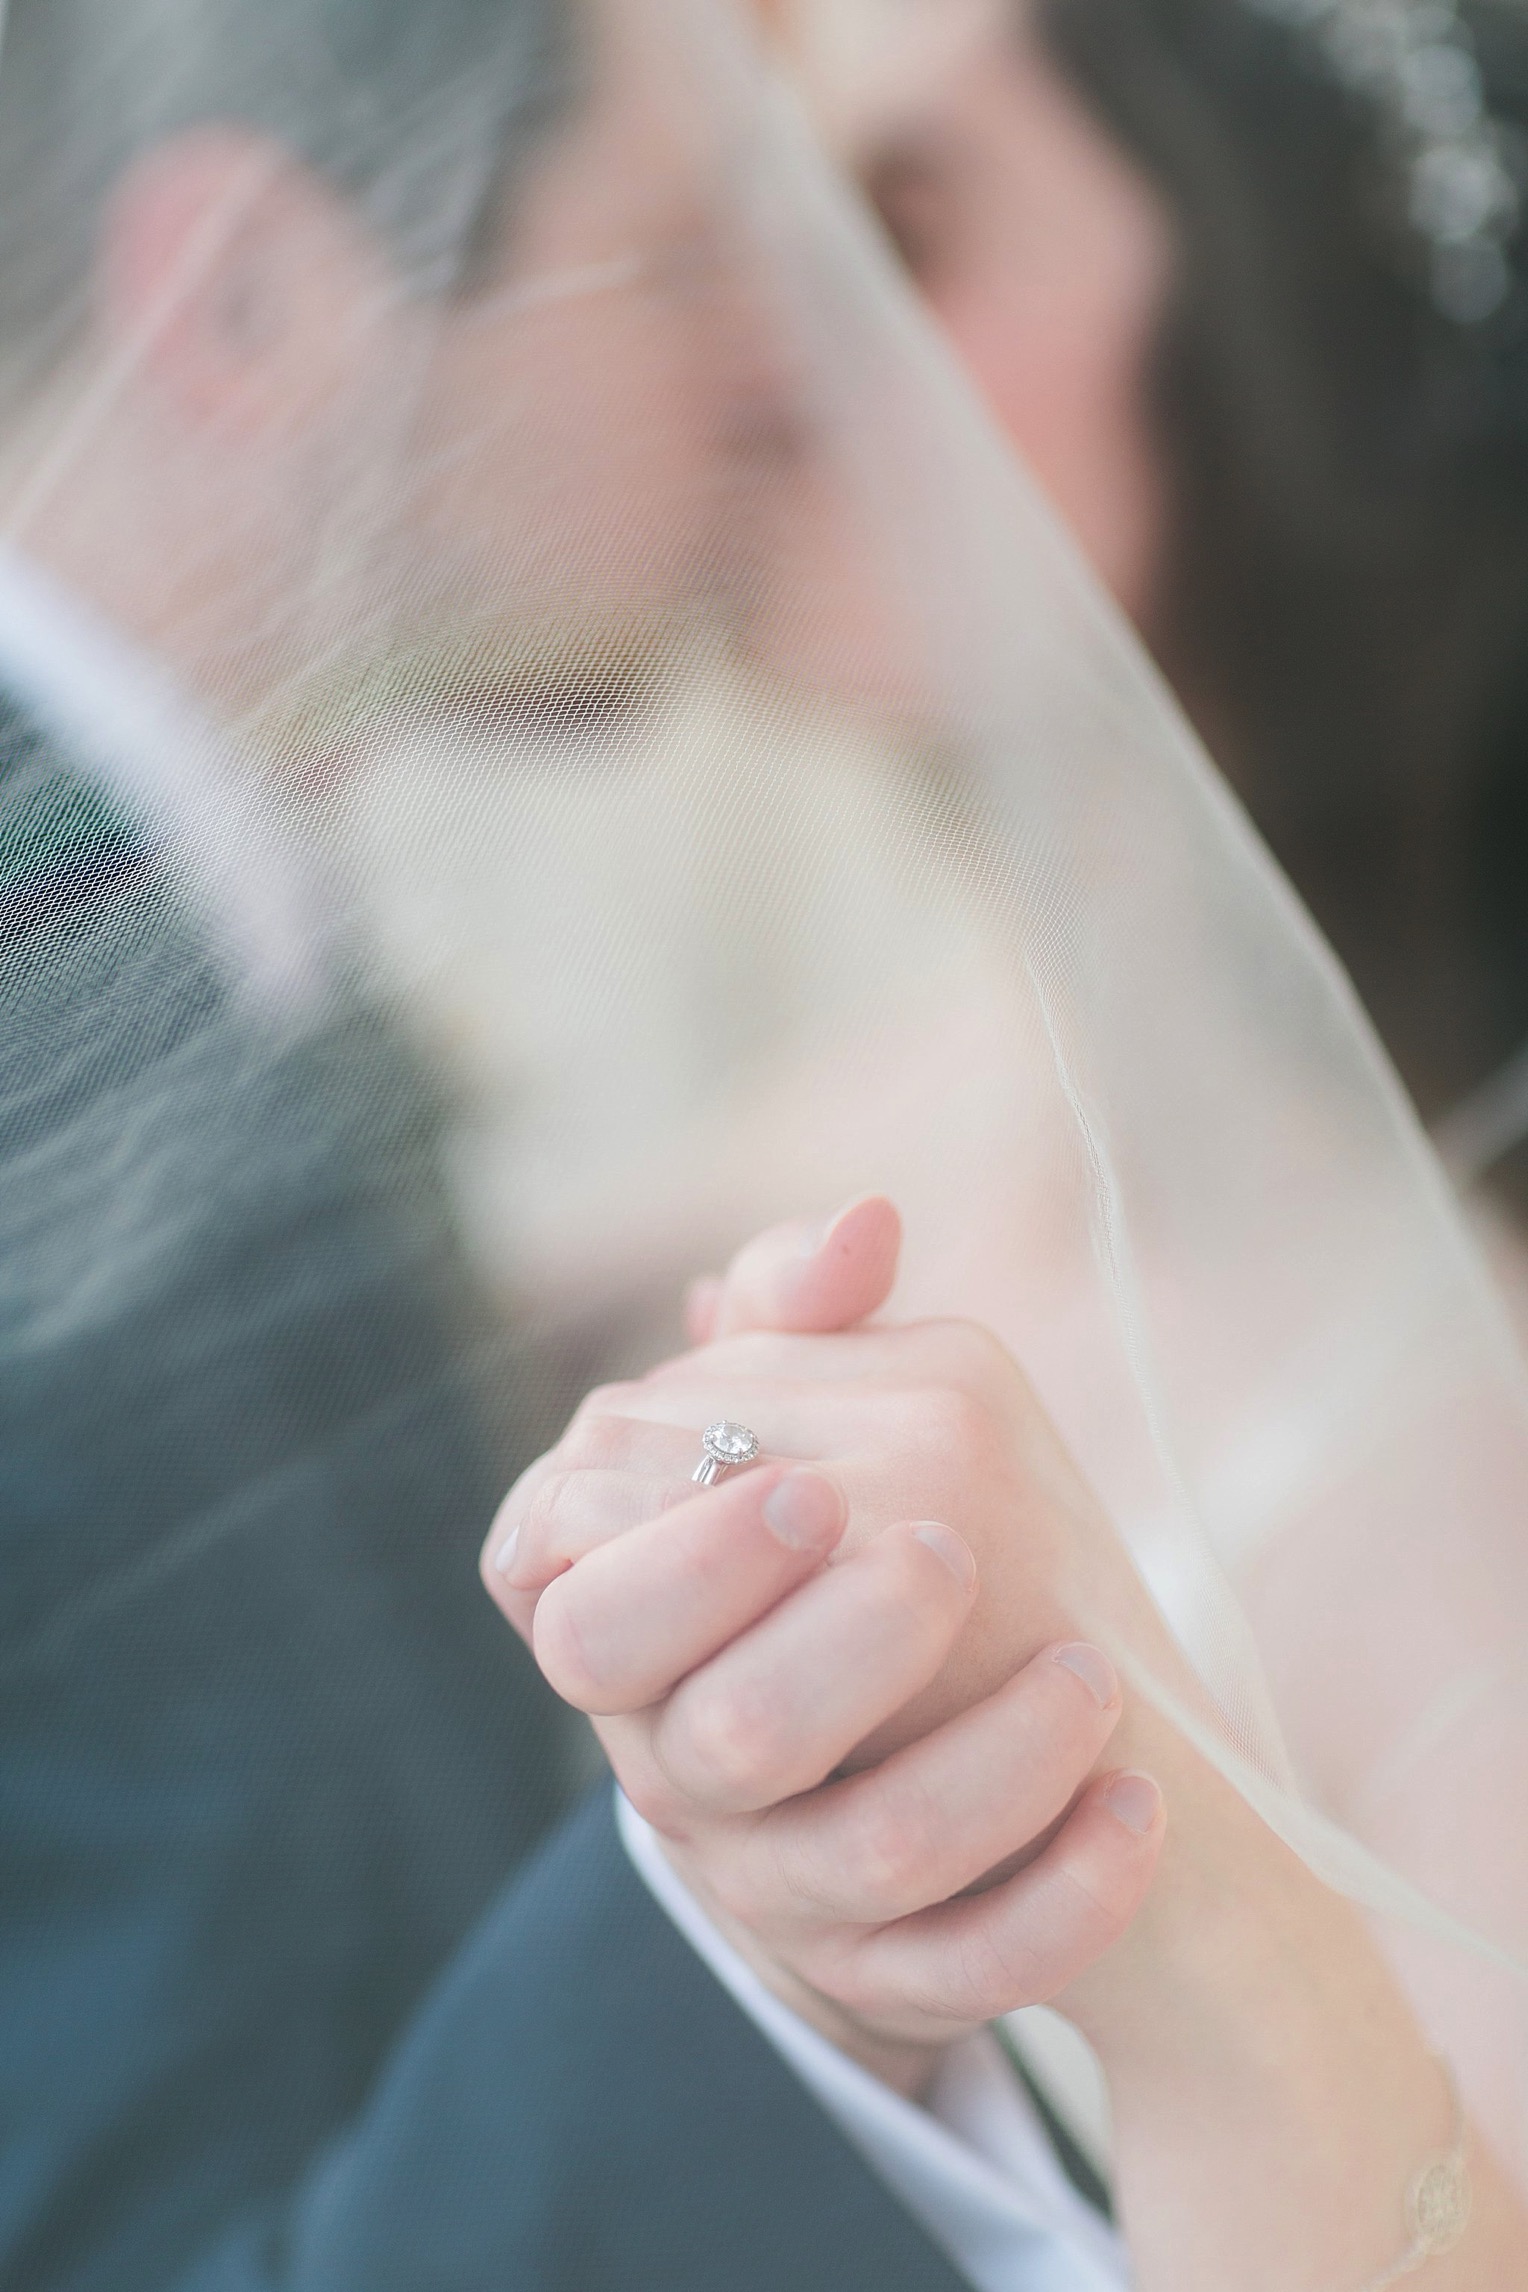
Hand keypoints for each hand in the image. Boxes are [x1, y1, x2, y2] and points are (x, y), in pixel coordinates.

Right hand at [484, 1201, 1527, 2289]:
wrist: (914, 1758)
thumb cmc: (838, 1553)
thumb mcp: (804, 1428)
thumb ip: (797, 1325)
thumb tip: (868, 1222)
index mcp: (636, 1632)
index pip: (589, 1608)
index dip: (689, 1551)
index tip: (815, 1485)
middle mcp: (688, 1765)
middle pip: (725, 1735)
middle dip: (835, 1644)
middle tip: (949, 1550)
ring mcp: (787, 1880)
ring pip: (868, 1857)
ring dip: (993, 1756)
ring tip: (1093, 1668)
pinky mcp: (891, 1969)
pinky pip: (967, 1971)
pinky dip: (1064, 1894)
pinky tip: (1139, 1807)